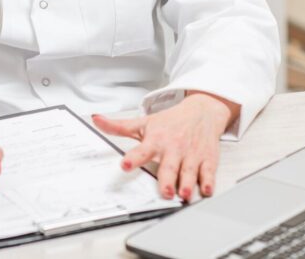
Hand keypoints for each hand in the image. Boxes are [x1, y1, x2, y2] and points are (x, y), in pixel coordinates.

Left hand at [92, 92, 237, 201]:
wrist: (202, 111)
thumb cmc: (170, 121)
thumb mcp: (144, 122)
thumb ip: (119, 126)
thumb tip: (96, 120)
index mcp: (156, 140)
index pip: (142, 150)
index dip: (133, 158)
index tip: (125, 165)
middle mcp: (173, 148)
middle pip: (169, 166)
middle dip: (167, 179)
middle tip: (165, 191)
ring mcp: (191, 154)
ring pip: (188, 171)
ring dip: (187, 183)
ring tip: (183, 194)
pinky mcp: (207, 159)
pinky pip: (208, 172)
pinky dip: (208, 181)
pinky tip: (206, 189)